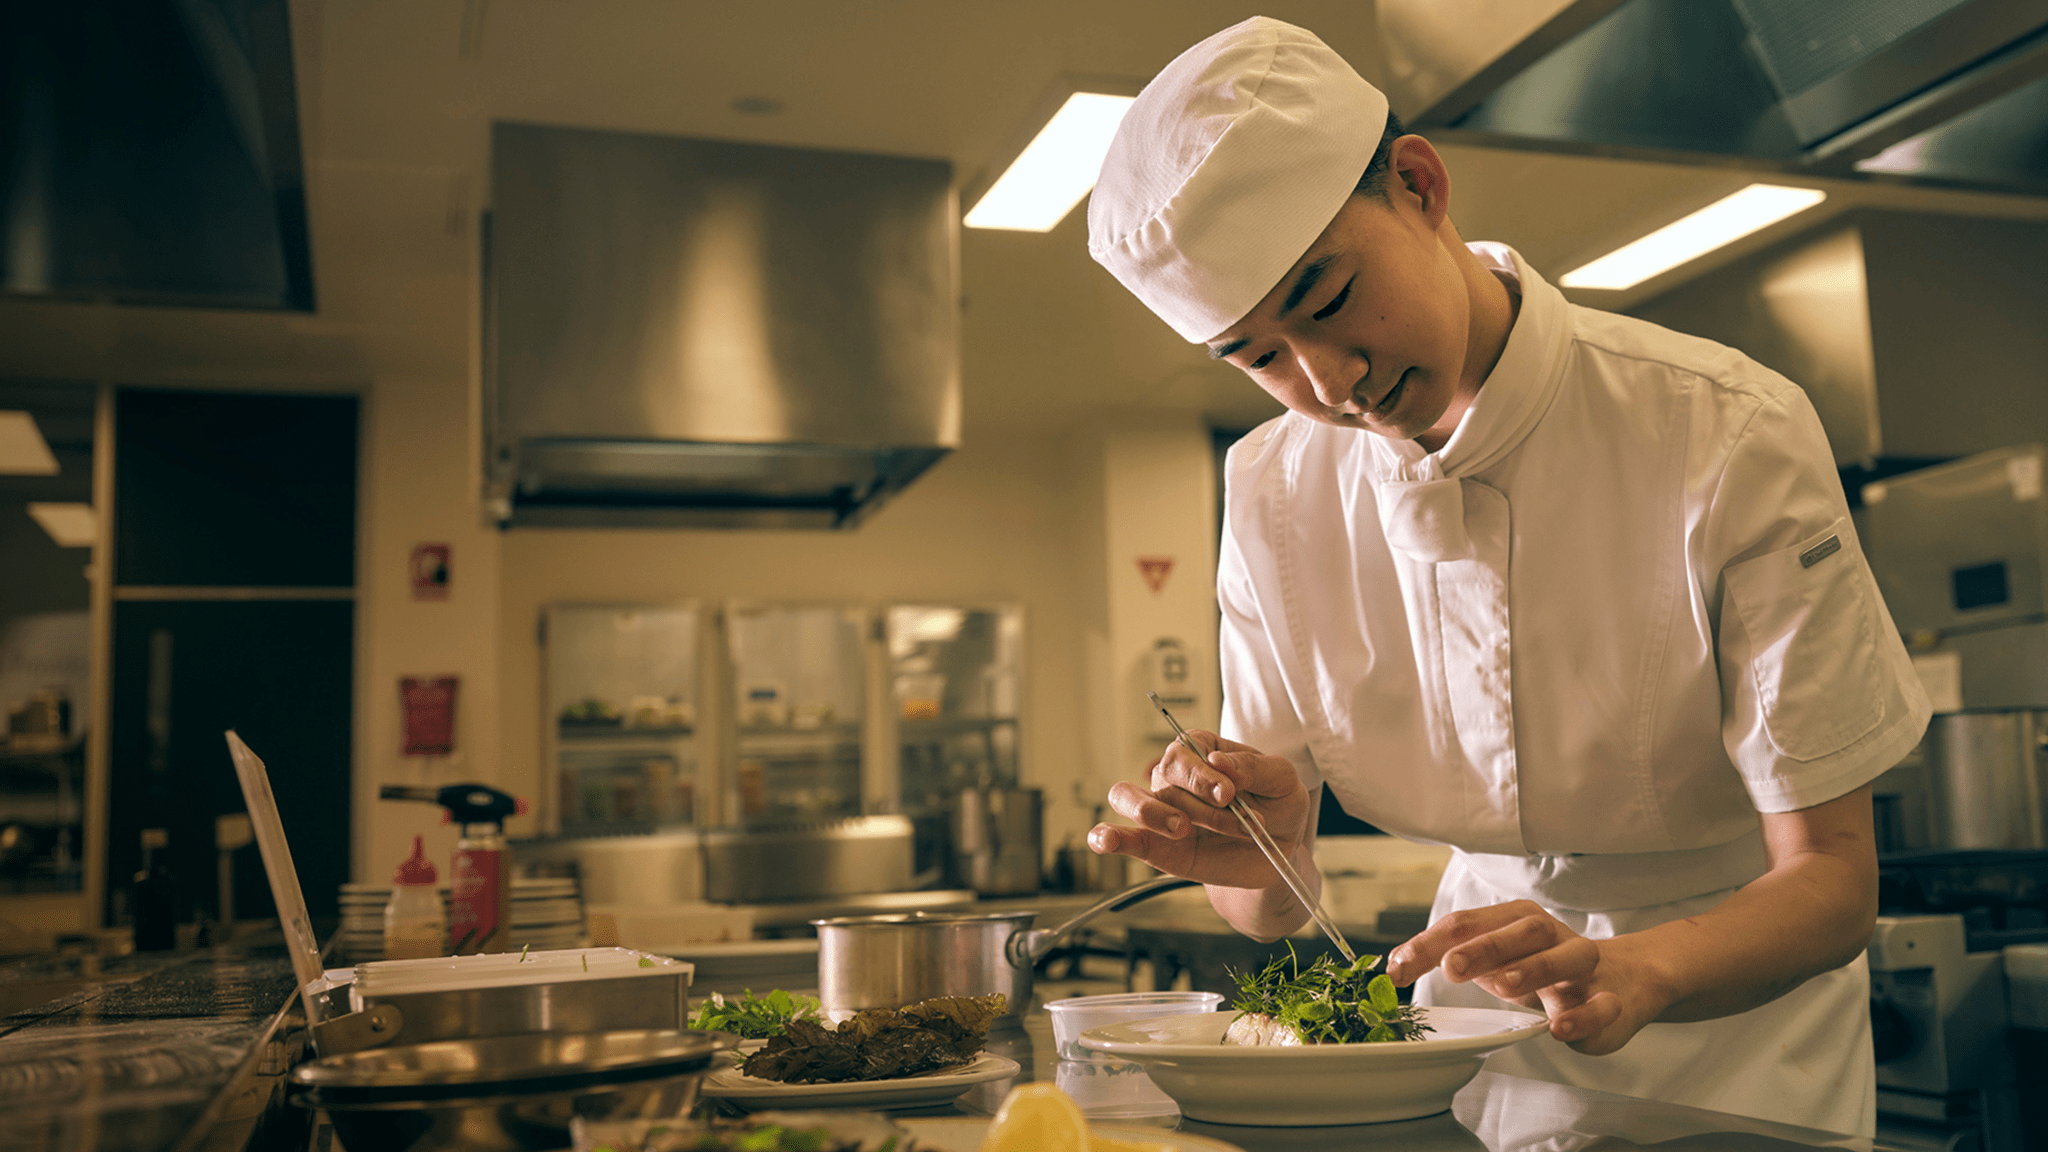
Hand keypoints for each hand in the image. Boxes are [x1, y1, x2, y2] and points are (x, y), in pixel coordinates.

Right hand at [1087, 732, 1312, 890]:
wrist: (1281, 852)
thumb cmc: (1278, 806)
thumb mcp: (1282, 779)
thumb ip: (1254, 767)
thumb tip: (1219, 763)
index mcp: (1202, 751)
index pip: (1184, 750)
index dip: (1202, 772)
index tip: (1230, 793)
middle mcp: (1176, 778)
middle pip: (1164, 775)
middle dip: (1197, 798)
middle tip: (1228, 811)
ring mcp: (1161, 812)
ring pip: (1129, 797)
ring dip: (1152, 811)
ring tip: (1182, 828)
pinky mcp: (1157, 848)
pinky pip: (1122, 838)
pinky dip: (1107, 836)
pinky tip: (1107, 840)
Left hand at [1385, 900, 1671, 1054]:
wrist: (1619, 982)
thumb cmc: (1539, 968)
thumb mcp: (1494, 959)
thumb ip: (1453, 956)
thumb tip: (1397, 964)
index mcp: (1516, 921)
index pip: (1469, 923)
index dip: (1432, 943)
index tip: (1399, 968)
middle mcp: (1552, 936)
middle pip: (1521, 930)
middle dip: (1484, 946)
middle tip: (1450, 967)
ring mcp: (1584, 966)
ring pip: (1566, 956)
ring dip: (1533, 969)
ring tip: (1503, 986)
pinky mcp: (1610, 1001)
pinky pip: (1602, 1004)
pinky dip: (1583, 1014)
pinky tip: (1560, 1025)